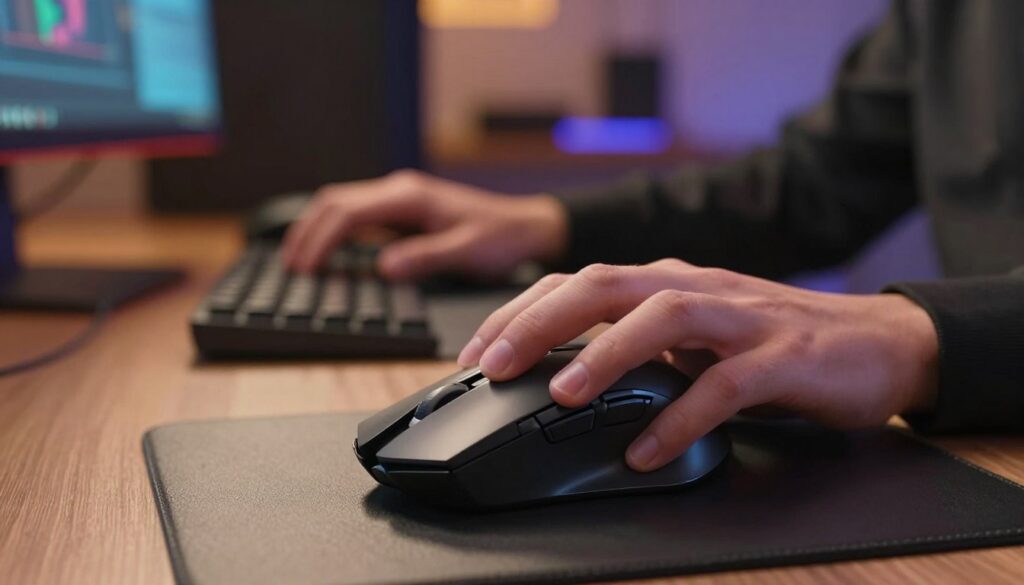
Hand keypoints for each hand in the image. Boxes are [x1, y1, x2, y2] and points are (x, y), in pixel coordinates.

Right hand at [281, 169, 567, 278]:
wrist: (527, 227)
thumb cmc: (501, 238)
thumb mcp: (466, 252)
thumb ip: (424, 258)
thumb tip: (383, 267)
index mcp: (410, 197)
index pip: (348, 212)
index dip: (321, 239)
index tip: (304, 267)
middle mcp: (400, 192)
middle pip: (335, 203)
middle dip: (307, 232)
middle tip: (289, 266)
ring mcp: (400, 201)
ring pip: (343, 206)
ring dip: (317, 229)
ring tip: (298, 260)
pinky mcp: (404, 214)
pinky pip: (359, 217)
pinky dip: (336, 232)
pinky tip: (329, 253)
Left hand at [457, 259, 938, 471]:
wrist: (880, 343)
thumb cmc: (777, 343)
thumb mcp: (696, 338)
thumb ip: (641, 347)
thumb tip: (568, 376)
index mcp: (669, 283)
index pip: (580, 281)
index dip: (521, 310)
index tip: (475, 351)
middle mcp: (699, 288)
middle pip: (608, 284)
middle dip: (541, 320)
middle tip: (492, 363)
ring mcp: (742, 319)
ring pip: (664, 317)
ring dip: (607, 354)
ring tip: (562, 395)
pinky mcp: (783, 358)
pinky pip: (724, 385)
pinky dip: (680, 417)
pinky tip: (645, 450)